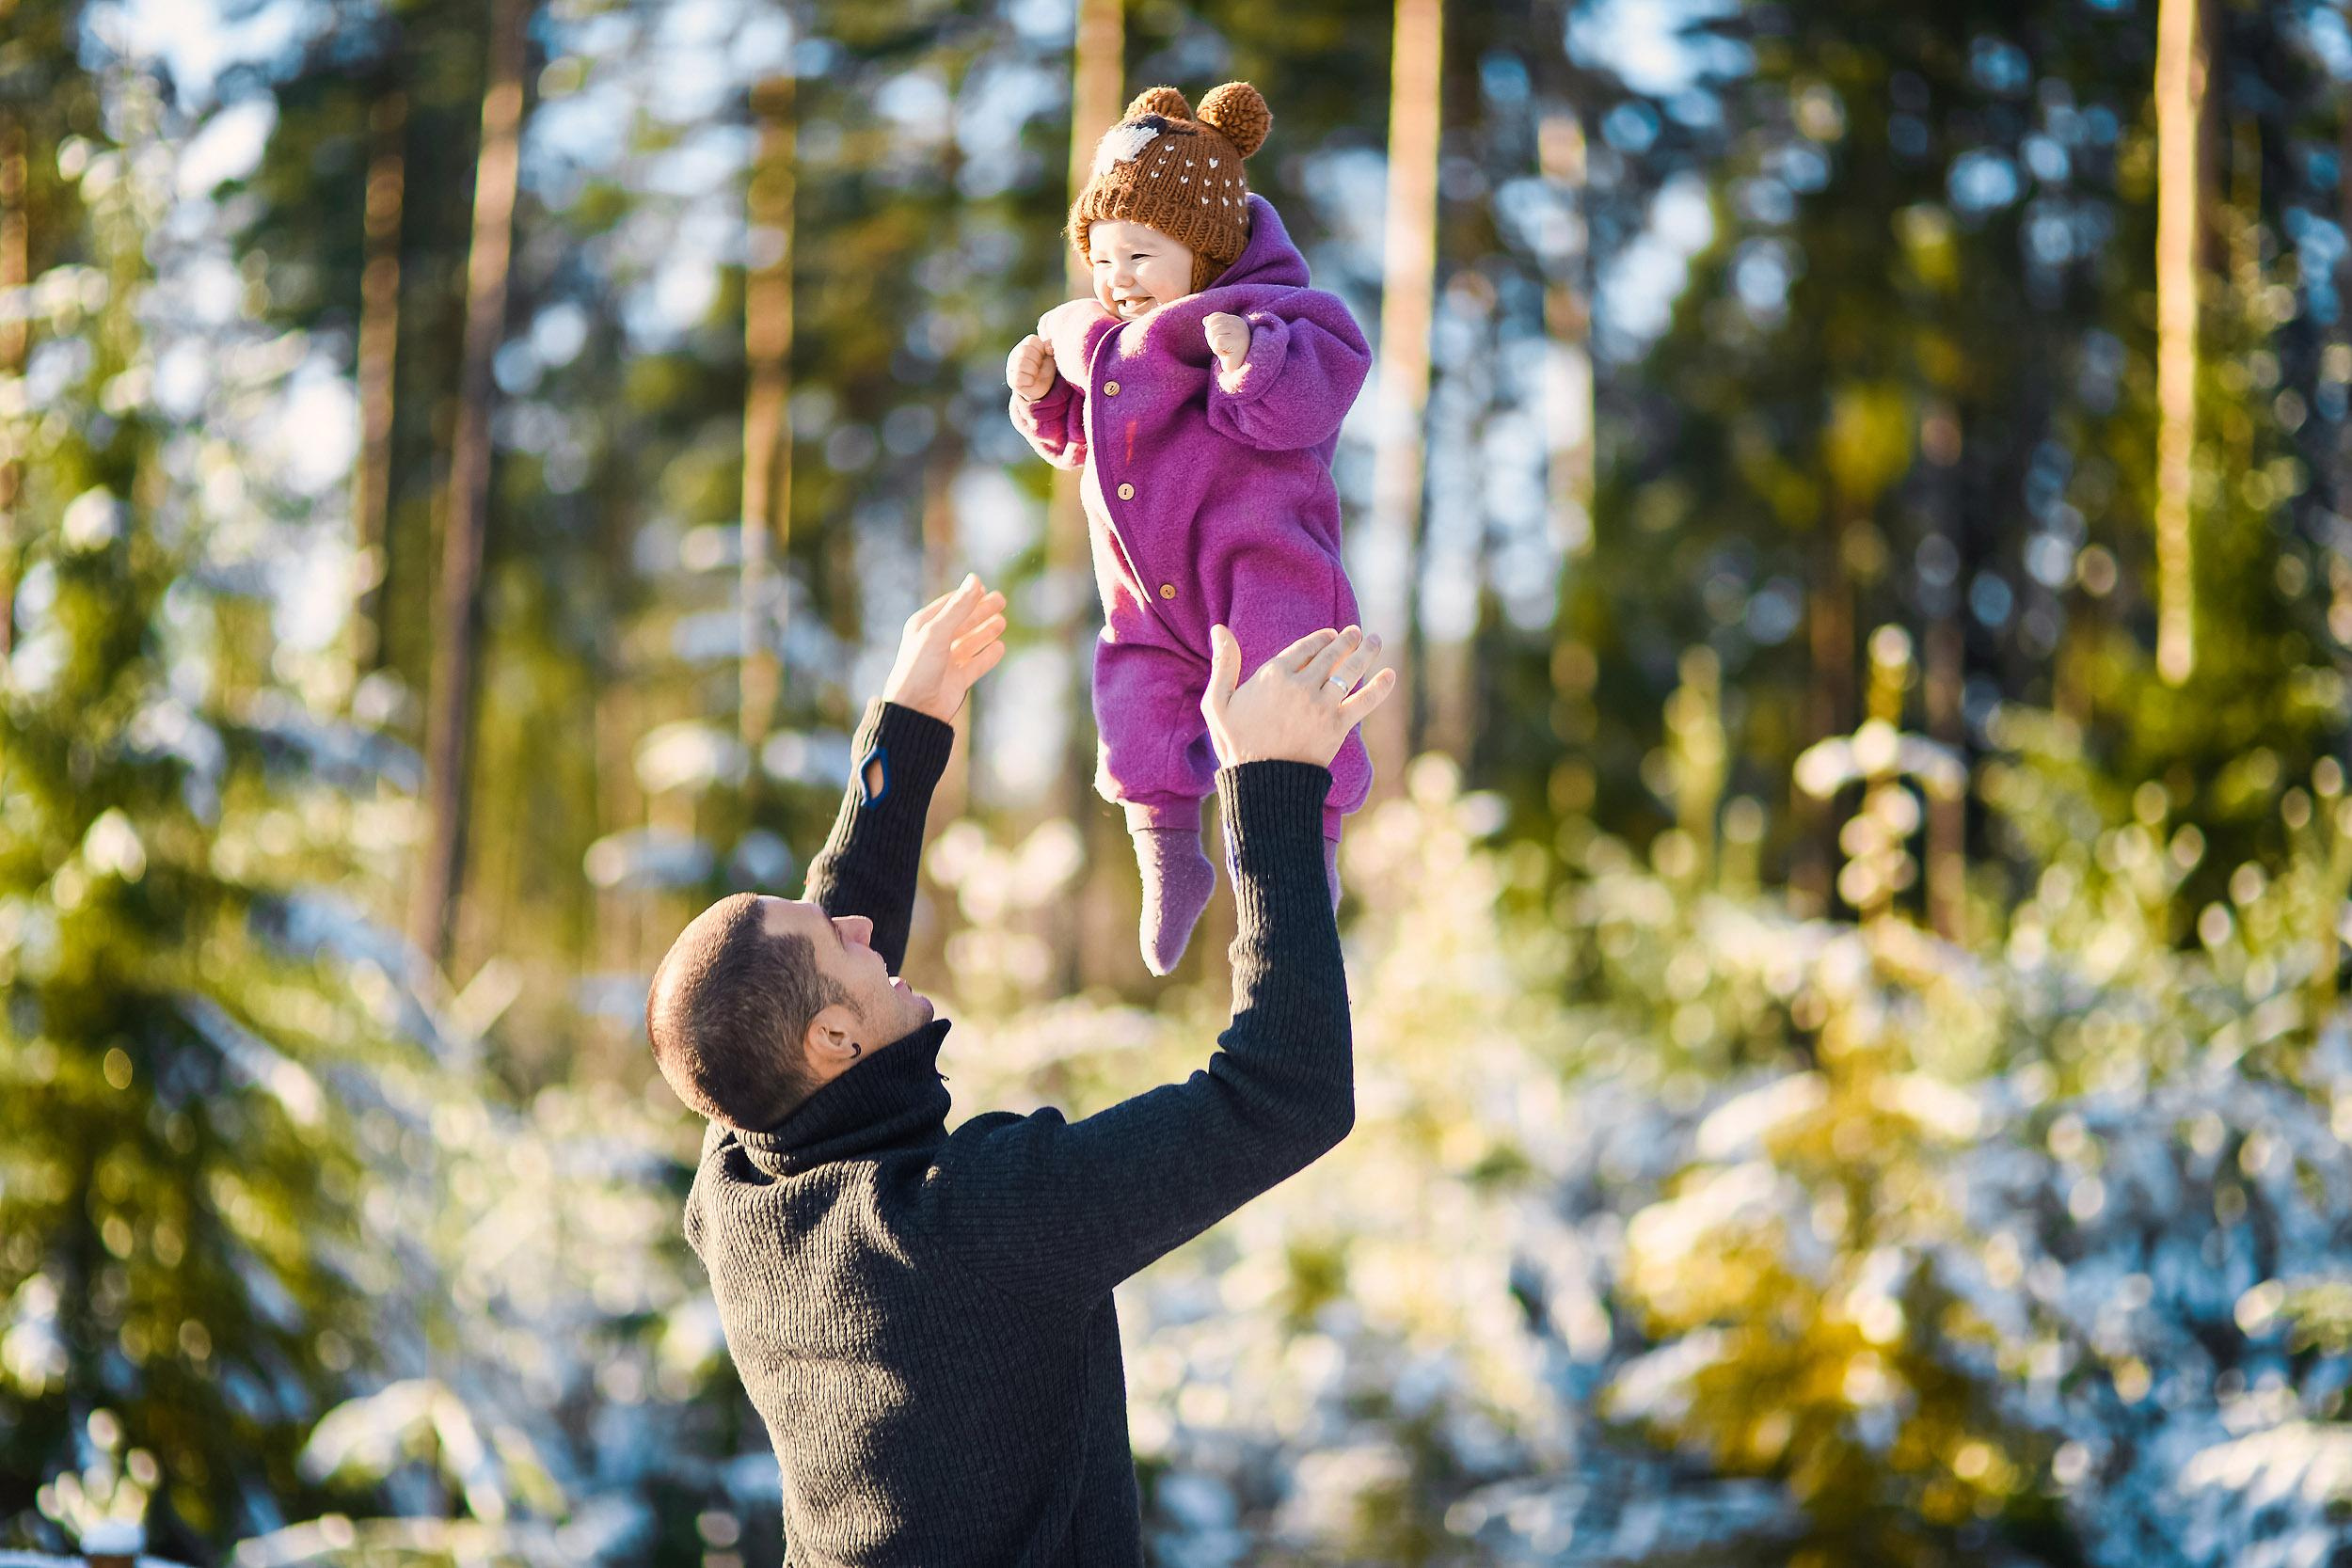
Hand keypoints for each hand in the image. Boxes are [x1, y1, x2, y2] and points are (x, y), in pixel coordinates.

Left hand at [882, 574, 1007, 722]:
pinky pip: (976, 664)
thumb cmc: (919, 667)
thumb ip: (959, 607)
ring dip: (986, 631)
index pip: (949, 605)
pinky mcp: (957, 680)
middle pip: (963, 622)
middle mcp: (934, 642)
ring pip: (970, 642)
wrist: (915, 710)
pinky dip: (988, 655)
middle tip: (1001, 600)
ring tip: (1002, 621)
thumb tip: (976, 580)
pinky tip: (999, 647)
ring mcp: (946, 662)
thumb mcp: (938, 632)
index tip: (984, 587)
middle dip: (981, 611)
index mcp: (924, 626)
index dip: (966, 596)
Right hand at [1007, 334, 1055, 401]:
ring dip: (1033, 371)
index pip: (1031, 340)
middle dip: (1037, 360)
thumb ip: (1051, 346)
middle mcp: (1014, 354)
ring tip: (1035, 374)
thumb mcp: (1051, 355)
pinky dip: (1029, 380)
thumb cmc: (1046, 369)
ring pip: (1021, 363)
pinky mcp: (1011, 380)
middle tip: (1039, 367)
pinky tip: (1031, 381)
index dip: (1041, 349)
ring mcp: (1011, 367)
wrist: (1044, 389)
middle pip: (1024, 350)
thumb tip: (1048, 347)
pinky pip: (1019, 377)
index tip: (1042, 357)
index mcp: (1024, 345)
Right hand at [1201, 624, 1393, 768]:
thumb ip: (1223, 664)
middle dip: (1347, 639)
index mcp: (1273, 675)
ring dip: (1366, 652)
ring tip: (1375, 641)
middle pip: (1330, 654)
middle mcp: (1300, 685)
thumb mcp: (1218, 702)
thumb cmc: (1236, 743)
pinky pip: (1364, 700)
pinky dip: (1380, 687)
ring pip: (1350, 670)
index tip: (1330, 635)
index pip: (1305, 647)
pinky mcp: (1338, 726)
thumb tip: (1219, 629)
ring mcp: (1321, 705)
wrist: (1261, 783)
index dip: (1321, 638)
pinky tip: (1390, 674)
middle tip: (1357, 633)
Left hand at [1203, 311, 1249, 372]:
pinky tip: (1226, 354)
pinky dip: (1217, 350)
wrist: (1237, 370)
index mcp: (1236, 320)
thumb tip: (1205, 319)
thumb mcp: (1219, 337)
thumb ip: (1214, 327)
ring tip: (1225, 350)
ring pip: (1214, 332)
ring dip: (1214, 345)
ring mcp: (1240, 332)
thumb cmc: (1229, 354)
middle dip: (1211, 338)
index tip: (1221, 341)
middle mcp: (1240, 323)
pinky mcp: (1238, 341)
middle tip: (1222, 347)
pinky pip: (1217, 342)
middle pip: (1212, 324)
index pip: (1214, 317)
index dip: (1211, 330)